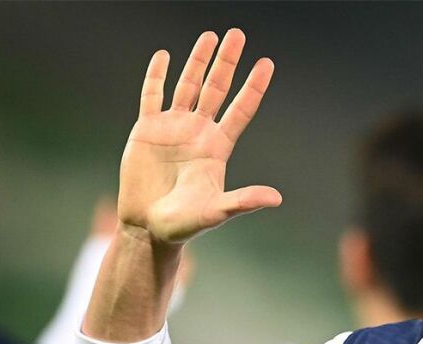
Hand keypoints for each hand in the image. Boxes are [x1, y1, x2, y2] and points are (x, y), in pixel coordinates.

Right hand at [119, 29, 281, 243]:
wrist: (147, 229)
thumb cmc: (184, 225)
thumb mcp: (217, 212)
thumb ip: (244, 201)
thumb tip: (276, 198)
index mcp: (218, 147)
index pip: (241, 110)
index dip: (253, 87)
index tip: (267, 63)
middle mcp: (198, 132)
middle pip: (216, 88)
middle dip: (227, 62)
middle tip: (237, 34)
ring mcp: (172, 128)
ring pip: (187, 85)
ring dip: (197, 61)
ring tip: (210, 36)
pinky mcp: (146, 130)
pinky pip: (152, 96)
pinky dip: (157, 76)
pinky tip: (164, 56)